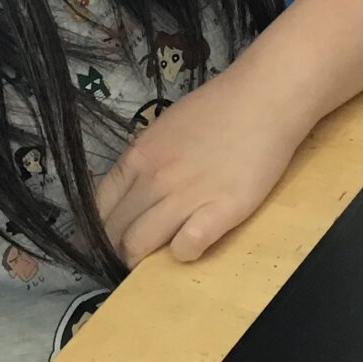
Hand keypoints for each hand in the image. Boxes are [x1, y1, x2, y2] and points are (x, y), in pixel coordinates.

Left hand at [98, 66, 310, 267]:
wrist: (264, 99)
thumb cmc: (218, 109)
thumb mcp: (165, 129)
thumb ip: (146, 160)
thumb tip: (134, 188)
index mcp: (138, 157)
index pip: (98, 207)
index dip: (100, 230)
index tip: (111, 239)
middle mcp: (153, 179)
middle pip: (115, 231)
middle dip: (119, 250)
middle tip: (133, 256)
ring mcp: (185, 196)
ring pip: (139, 244)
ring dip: (143, 260)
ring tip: (155, 262)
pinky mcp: (220, 212)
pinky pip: (186, 248)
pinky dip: (184, 253)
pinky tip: (193, 243)